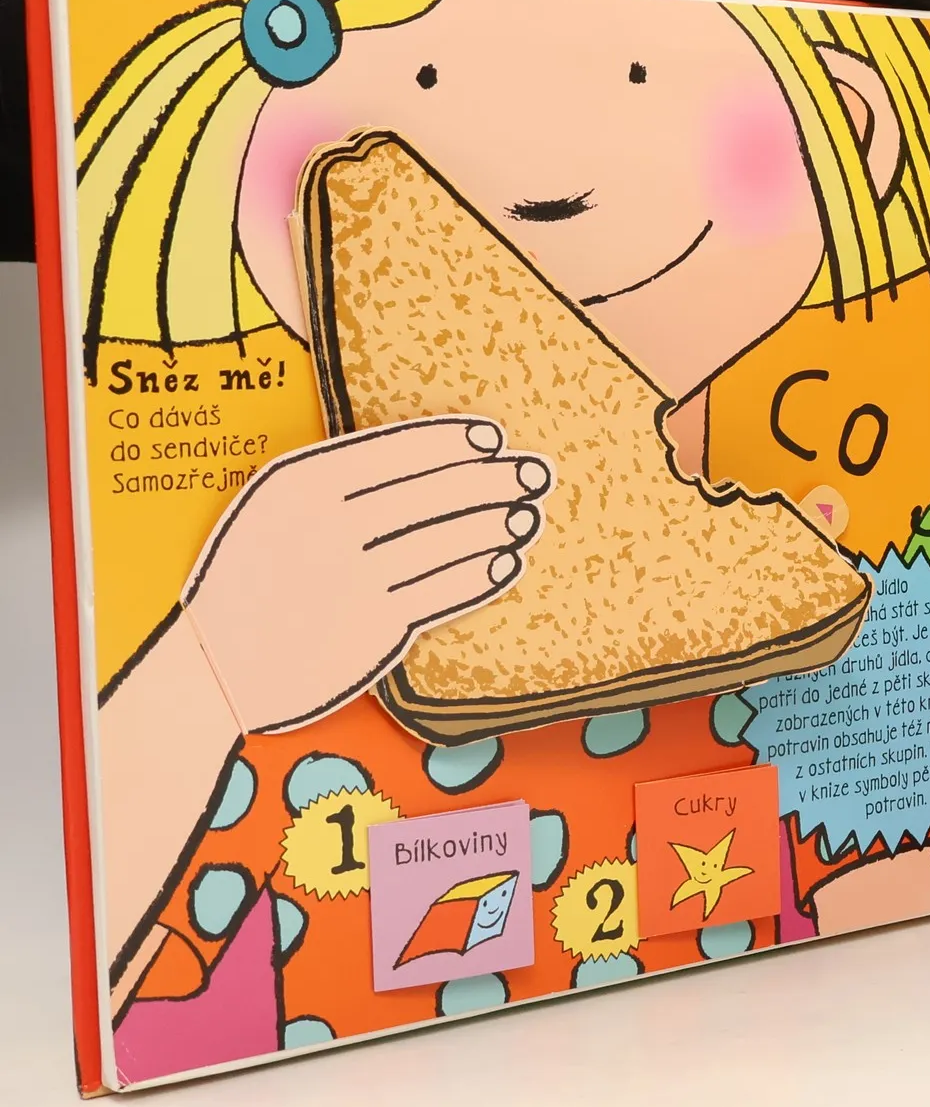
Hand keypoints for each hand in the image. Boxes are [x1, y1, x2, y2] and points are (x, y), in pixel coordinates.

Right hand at [182, 418, 550, 733]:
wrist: (216, 668)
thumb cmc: (249, 578)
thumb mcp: (271, 509)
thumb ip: (336, 480)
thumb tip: (431, 457)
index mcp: (300, 483)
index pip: (400, 450)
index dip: (456, 442)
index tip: (495, 438)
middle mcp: (327, 526)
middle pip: (434, 493)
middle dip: (494, 480)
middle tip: (536, 473)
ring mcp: (353, 579)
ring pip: (447, 542)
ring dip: (498, 526)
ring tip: (528, 516)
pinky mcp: (374, 629)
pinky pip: (445, 593)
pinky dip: (482, 577)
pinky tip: (505, 564)